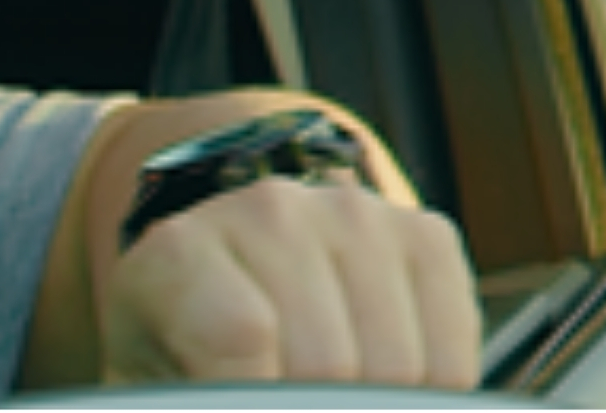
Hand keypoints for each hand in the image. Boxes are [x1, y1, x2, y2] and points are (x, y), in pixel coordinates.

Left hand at [103, 171, 483, 389]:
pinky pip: (451, 354)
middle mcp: (273, 213)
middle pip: (326, 363)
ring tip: (322, 399)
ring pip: (394, 366)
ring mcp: (358, 214)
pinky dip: (424, 396)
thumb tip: (252, 405)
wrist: (231, 274)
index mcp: (182, 252)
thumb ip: (194, 404)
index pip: (240, 340)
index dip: (254, 404)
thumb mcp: (153, 390)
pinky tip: (376, 390)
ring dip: (367, 406)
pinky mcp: (426, 233)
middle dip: (314, 411)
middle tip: (289, 406)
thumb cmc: (182, 355)